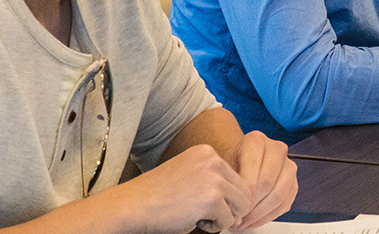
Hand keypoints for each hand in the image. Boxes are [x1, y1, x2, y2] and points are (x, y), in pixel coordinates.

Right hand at [107, 144, 251, 233]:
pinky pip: (228, 220)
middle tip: (210, 215)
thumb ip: (213, 178)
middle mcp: (213, 160)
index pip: (237, 177)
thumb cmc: (157, 195)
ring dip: (225, 217)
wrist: (134, 205)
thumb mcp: (189, 174)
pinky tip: (195, 220)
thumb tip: (240, 195)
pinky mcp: (211, 198)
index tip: (212, 205)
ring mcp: (213, 178)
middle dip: (231, 208)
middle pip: (245, 191)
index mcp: (207, 152)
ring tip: (202, 217)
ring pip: (241, 206)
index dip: (228, 197)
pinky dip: (214, 227)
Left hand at [230, 131, 298, 229]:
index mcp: (257, 140)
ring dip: (260, 213)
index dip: (244, 191)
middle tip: (238, 217)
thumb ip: (231, 184)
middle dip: (252, 205)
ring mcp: (289, 165)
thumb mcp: (225, 166)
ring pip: (278, 195)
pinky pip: (284, 204)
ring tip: (245, 221)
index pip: (254, 168)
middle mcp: (277, 149)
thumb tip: (234, 211)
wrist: (242, 158)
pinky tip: (255, 220)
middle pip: (267, 183)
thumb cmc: (233, 162)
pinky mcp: (294, 183)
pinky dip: (268, 216)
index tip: (234, 205)